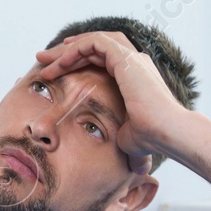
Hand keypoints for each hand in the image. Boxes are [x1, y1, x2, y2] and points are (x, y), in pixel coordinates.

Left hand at [33, 30, 190, 173]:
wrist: (167, 133)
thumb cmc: (151, 138)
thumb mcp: (127, 135)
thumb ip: (121, 136)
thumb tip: (130, 169)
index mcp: (135, 77)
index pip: (102, 60)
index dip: (78, 63)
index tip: (55, 72)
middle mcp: (134, 63)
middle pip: (95, 47)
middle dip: (67, 52)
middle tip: (42, 60)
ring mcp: (131, 58)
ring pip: (93, 41)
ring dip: (67, 49)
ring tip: (44, 59)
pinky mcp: (125, 58)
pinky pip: (95, 43)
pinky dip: (75, 48)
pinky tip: (59, 62)